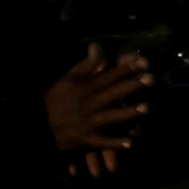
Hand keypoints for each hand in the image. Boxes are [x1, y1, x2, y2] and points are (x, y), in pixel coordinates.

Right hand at [45, 43, 150, 176]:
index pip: (109, 76)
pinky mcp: (85, 139)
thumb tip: (97, 46)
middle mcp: (87, 103)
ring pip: (111, 116)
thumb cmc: (55, 99)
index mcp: (84, 87)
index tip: (143, 63)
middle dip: (132, 86)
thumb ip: (86, 65)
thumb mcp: (68, 78)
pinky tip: (130, 143)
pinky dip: (115, 143)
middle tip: (151, 80)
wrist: (37, 125)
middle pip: (113, 93)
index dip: (126, 69)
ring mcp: (87, 122)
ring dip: (129, 112)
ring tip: (146, 108)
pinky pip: (102, 141)